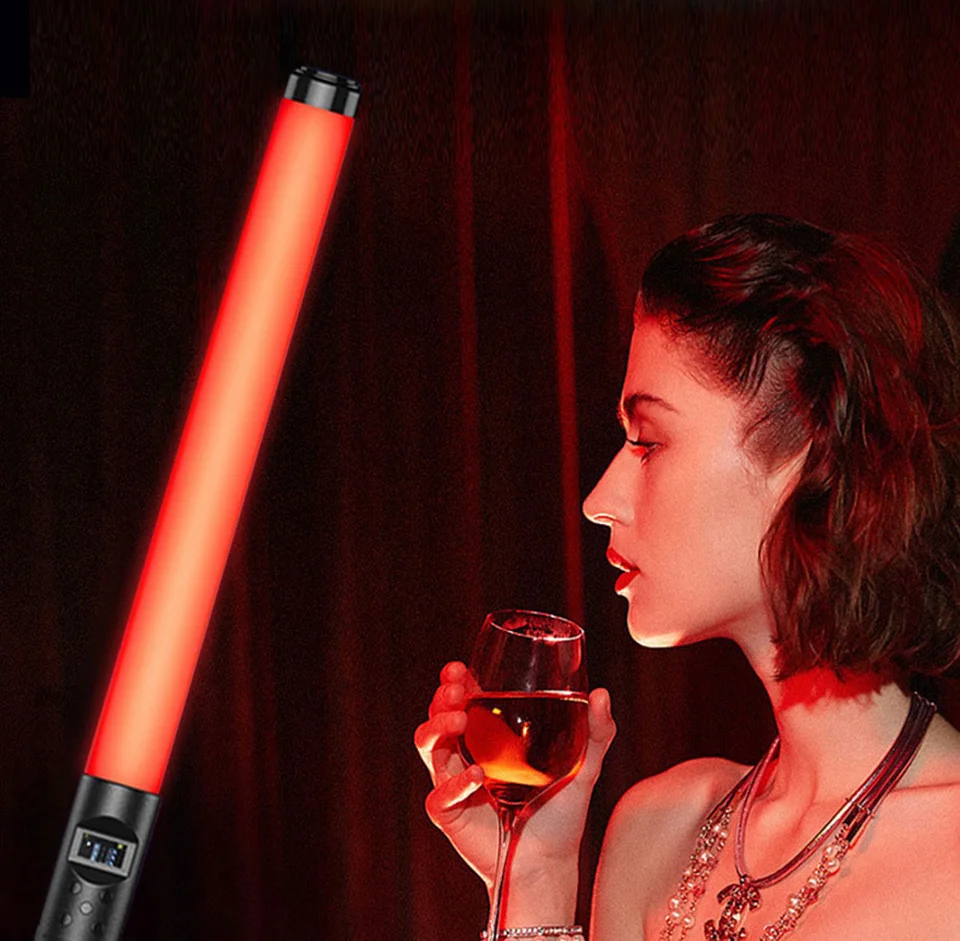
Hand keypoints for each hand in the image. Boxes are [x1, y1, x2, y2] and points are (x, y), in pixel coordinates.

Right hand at [414, 661, 616, 895]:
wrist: (550, 865)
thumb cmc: (561, 815)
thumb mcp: (584, 767)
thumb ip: (596, 732)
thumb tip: (601, 693)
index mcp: (489, 740)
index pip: (463, 702)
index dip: (456, 683)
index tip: (460, 668)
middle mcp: (466, 757)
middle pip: (437, 717)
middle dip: (441, 698)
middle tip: (456, 688)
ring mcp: (455, 785)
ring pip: (427, 746)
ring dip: (437, 727)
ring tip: (458, 720)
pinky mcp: (450, 815)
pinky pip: (439, 795)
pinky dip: (455, 784)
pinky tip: (477, 777)